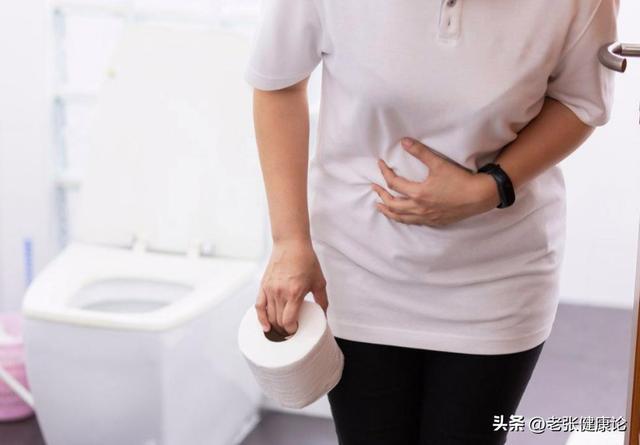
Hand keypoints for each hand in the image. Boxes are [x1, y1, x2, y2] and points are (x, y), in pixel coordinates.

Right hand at [256, 239, 328, 335]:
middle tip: (291, 333)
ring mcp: (270, 289)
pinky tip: (265, 327)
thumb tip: (324, 316)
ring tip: (282, 331)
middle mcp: (280, 292)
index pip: (288, 320)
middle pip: (278, 320)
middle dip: (284, 330)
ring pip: (269, 315)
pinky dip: (261, 318)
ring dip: (275, 326)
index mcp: (294, 292)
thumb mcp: (319, 281)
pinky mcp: (263, 285)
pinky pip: (259, 306)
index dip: (292, 330)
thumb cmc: (305, 260)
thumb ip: (322, 300)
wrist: (291, 244)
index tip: (297, 330)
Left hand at [372, 137, 500, 226]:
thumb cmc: (459, 179)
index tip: (380, 164)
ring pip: (401, 217)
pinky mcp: (434, 221)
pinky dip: (403, 219)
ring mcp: (426, 216)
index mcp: (418, 193)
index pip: (394, 183)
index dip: (385, 173)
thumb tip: (404, 141)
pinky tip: (402, 216)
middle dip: (381, 195)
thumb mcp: (438, 163)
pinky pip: (413, 222)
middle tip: (374, 188)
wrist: (479, 196)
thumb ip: (420, 152)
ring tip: (380, 207)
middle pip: (393, 204)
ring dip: (388, 211)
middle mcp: (419, 208)